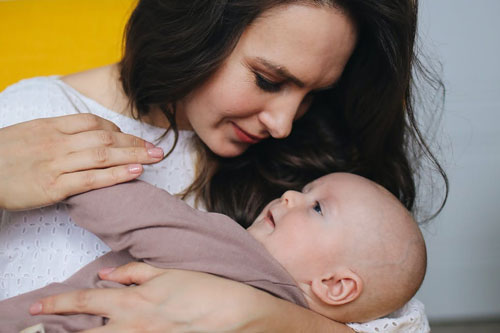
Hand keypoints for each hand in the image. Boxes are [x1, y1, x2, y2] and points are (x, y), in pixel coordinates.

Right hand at [0, 114, 163, 209]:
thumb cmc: (2, 156)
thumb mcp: (28, 134)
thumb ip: (56, 133)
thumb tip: (84, 135)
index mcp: (50, 126)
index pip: (92, 123)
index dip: (117, 131)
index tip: (131, 139)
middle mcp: (56, 141)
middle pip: (104, 138)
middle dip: (134, 143)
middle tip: (157, 149)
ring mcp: (55, 163)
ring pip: (102, 156)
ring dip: (133, 156)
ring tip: (155, 159)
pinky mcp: (52, 186)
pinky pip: (90, 179)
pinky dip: (115, 175)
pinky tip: (135, 173)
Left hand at [31, 263, 268, 332]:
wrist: (229, 312)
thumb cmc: (200, 288)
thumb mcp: (166, 273)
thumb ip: (133, 273)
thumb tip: (107, 276)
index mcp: (132, 302)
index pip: (86, 301)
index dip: (59, 303)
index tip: (40, 305)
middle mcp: (131, 326)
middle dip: (61, 330)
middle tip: (41, 326)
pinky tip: (110, 332)